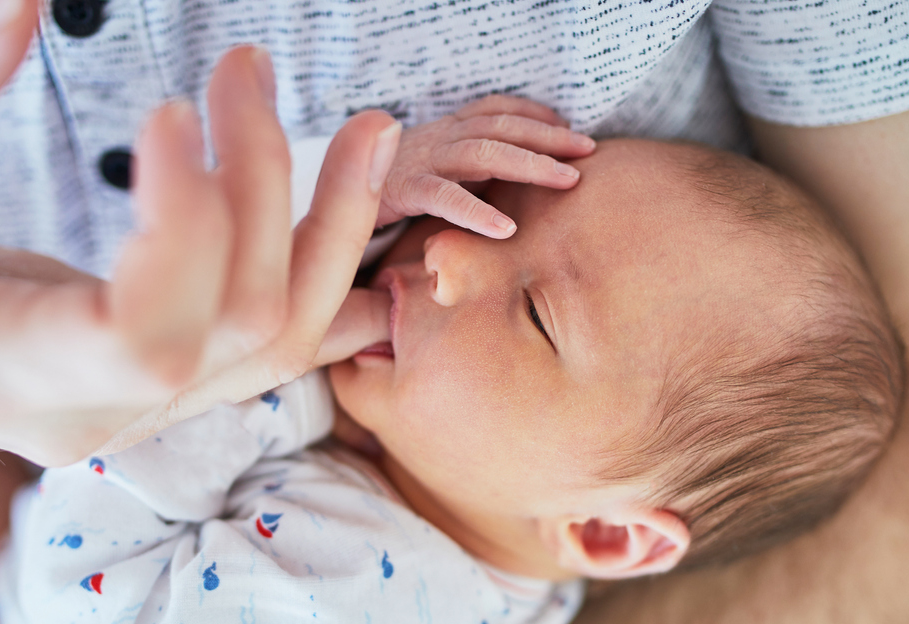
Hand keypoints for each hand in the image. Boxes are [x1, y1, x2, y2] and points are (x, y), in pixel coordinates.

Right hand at [0, 0, 393, 465]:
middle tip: (245, 70)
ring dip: (331, 231)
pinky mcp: (163, 394)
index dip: (188, 228)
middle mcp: (83, 416)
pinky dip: (333, 293)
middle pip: (232, 323)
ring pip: (275, 343)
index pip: (138, 336)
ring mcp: (134, 415)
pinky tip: (375, 243)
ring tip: (370, 134)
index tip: (176, 112)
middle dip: (263, 184)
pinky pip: (273, 357)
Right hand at [376, 95, 596, 237]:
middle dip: (548, 136)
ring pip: (482, 152)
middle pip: (500, 126)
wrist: (320, 210)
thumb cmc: (380, 198)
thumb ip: (465, 176)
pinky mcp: (399, 191)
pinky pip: (444, 196)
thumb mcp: (428, 177)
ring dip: (529, 163)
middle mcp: (434, 138)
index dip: (535, 114)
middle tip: (588, 152)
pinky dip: (477, 210)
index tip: (572, 129)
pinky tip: (506, 229)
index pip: (495, 109)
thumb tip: (513, 186)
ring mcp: (418, 161)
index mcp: (441, 131)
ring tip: (566, 181)